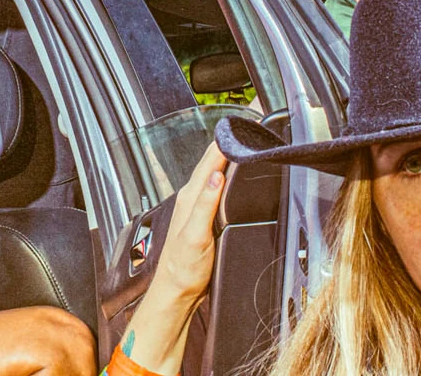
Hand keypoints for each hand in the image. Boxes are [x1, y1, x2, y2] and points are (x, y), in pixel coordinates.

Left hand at [144, 143, 229, 305]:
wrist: (177, 292)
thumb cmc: (184, 269)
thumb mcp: (196, 236)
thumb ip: (206, 204)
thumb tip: (216, 175)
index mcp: (190, 199)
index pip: (209, 162)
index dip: (224, 144)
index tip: (240, 129)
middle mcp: (190, 200)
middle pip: (209, 164)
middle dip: (225, 145)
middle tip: (243, 130)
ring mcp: (195, 209)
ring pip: (211, 174)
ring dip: (223, 158)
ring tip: (237, 144)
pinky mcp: (201, 219)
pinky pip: (213, 189)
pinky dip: (223, 177)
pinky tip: (228, 178)